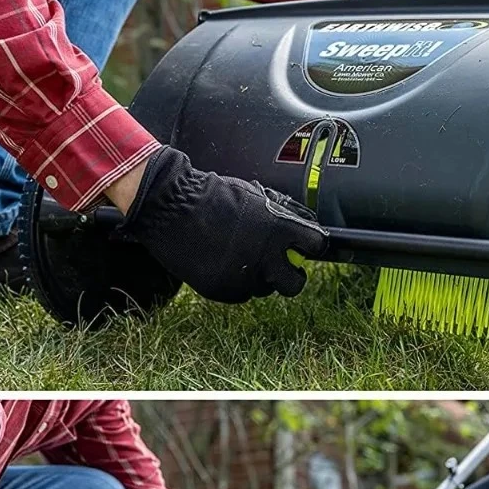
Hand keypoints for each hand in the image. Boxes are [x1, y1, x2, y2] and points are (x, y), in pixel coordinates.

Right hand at [117, 146, 327, 303]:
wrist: (172, 207)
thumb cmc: (213, 195)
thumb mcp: (254, 196)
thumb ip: (279, 214)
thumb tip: (298, 225)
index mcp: (279, 229)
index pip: (315, 245)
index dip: (311, 245)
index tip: (306, 246)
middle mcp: (266, 257)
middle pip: (296, 283)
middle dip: (292, 276)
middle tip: (284, 267)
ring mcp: (245, 278)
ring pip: (265, 289)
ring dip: (260, 277)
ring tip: (242, 256)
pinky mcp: (225, 291)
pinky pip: (241, 293)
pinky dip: (237, 282)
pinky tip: (224, 263)